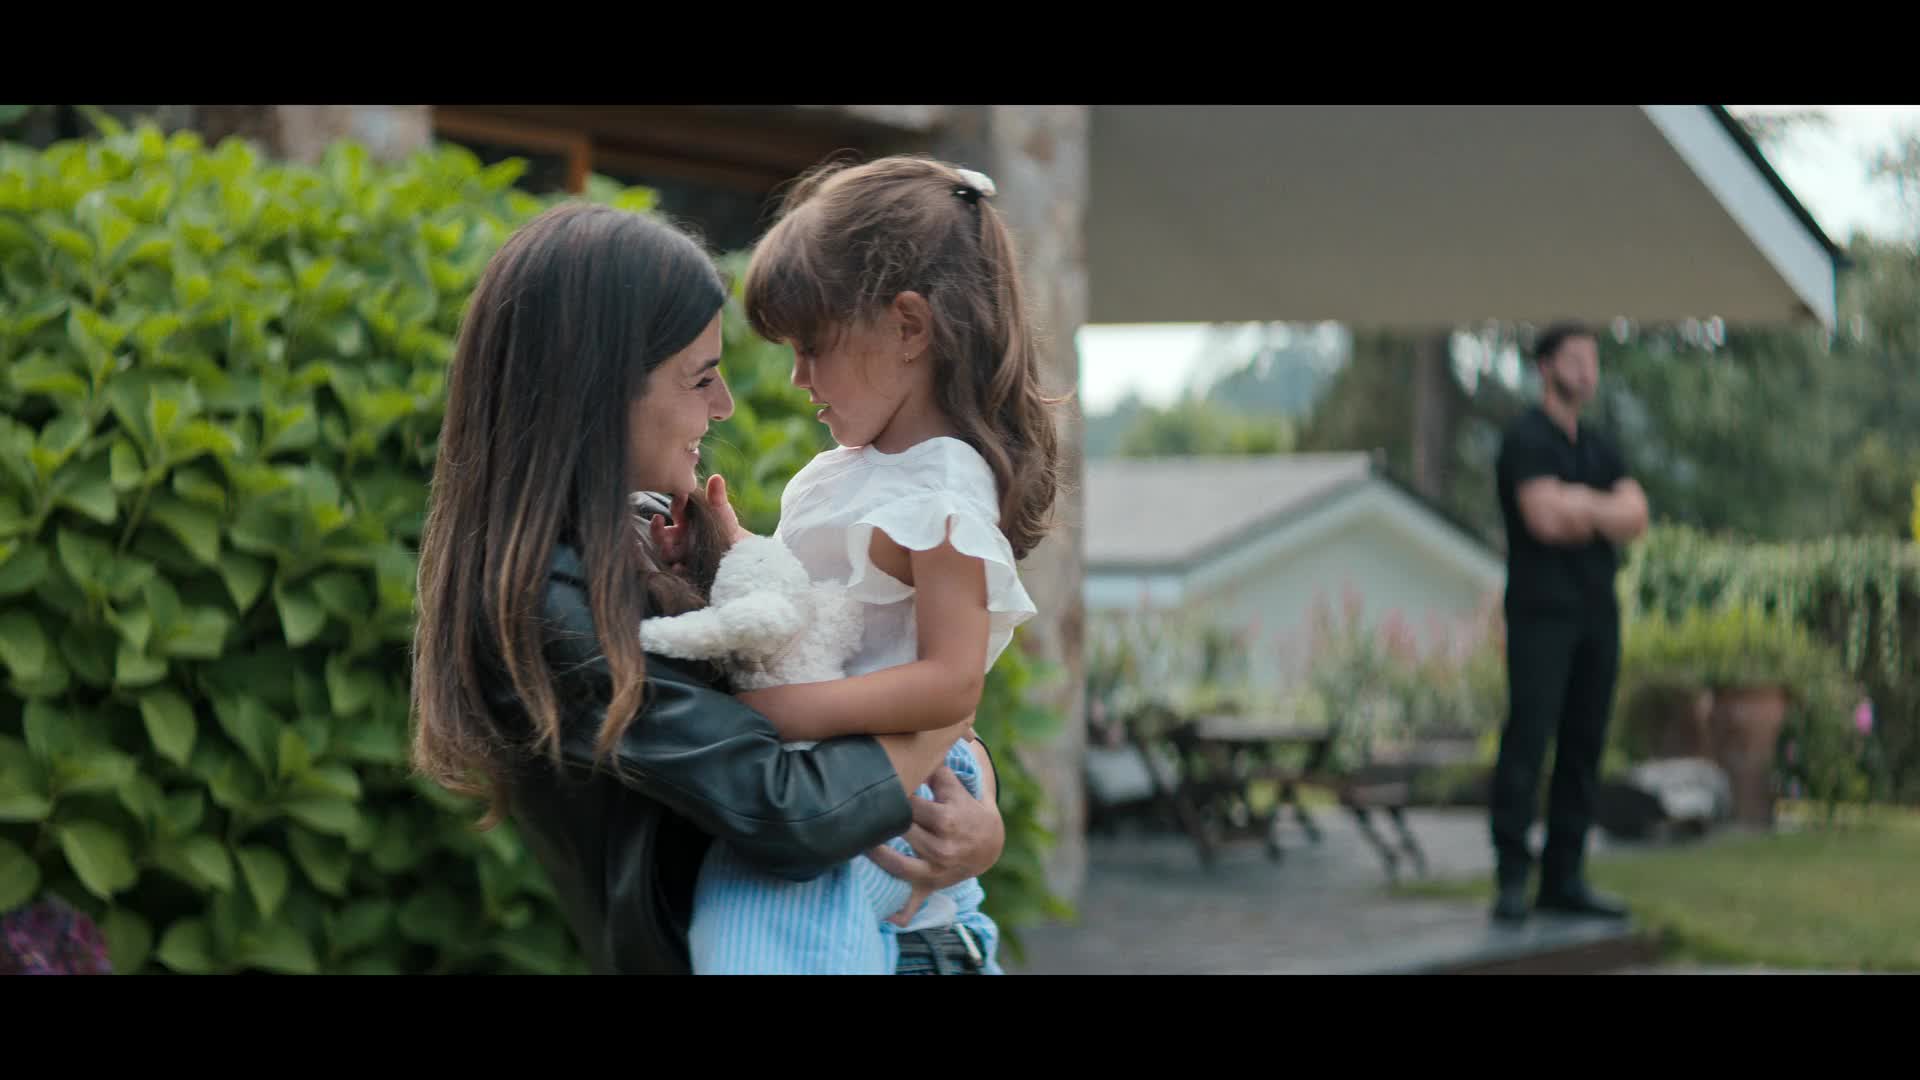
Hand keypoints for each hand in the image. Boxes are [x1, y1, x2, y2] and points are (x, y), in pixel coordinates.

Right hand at [647, 474, 750, 570]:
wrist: (741, 553)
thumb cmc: (727, 530)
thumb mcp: (722, 513)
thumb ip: (717, 497)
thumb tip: (716, 478)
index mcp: (684, 523)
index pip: (675, 511)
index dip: (677, 504)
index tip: (682, 496)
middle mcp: (679, 540)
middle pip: (662, 534)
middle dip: (657, 528)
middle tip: (657, 519)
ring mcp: (682, 556)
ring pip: (666, 553)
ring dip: (663, 547)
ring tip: (666, 545)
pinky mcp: (689, 571)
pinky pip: (679, 571)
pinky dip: (677, 569)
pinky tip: (679, 567)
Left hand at [866, 765, 1004, 926]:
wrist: (992, 845)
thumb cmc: (967, 809)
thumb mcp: (959, 789)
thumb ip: (936, 769)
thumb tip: (918, 746)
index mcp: (947, 820)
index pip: (908, 803)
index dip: (890, 791)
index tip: (871, 782)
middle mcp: (941, 848)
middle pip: (899, 831)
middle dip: (878, 819)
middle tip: (851, 805)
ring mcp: (934, 870)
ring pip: (896, 865)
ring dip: (873, 854)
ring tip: (850, 839)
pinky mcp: (929, 886)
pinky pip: (914, 902)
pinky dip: (900, 912)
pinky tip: (883, 914)